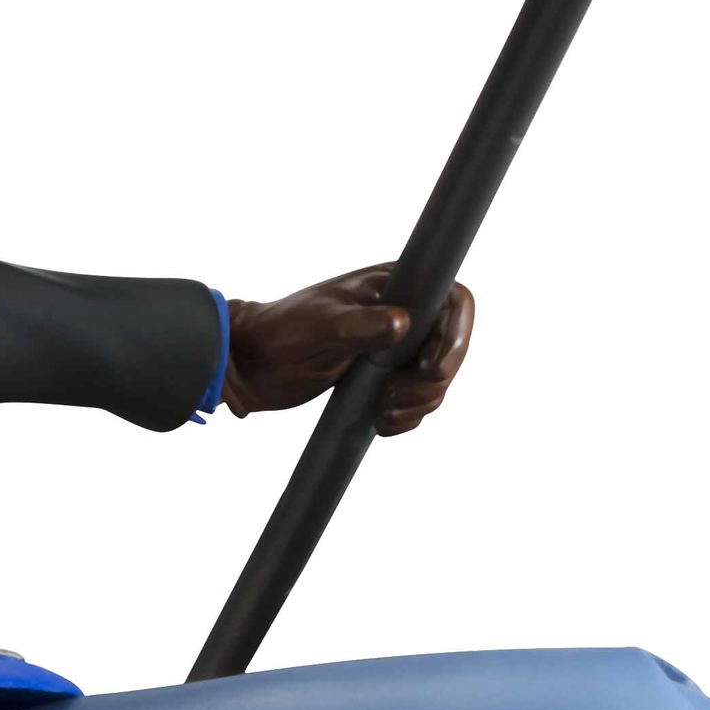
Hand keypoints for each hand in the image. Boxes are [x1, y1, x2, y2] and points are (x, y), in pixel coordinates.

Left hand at [223, 267, 474, 434]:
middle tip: (396, 396)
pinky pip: (416, 401)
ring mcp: (396, 347)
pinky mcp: (385, 377)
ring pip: (436, 380)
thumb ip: (360, 325)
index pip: (453, 301)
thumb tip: (403, 324)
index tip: (430, 367)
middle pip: (451, 347)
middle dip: (434, 379)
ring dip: (420, 403)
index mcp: (394, 287)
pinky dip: (408, 417)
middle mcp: (403, 313)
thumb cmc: (280, 332)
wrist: (252, 366)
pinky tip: (381, 421)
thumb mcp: (320, 326)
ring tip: (383, 410)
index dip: (457, 335)